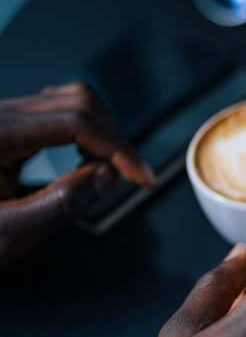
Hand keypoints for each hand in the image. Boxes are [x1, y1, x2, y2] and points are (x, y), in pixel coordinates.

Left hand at [0, 83, 153, 268]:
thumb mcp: (6, 235)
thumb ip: (59, 205)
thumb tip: (106, 176)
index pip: (75, 121)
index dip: (117, 148)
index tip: (140, 177)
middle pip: (76, 101)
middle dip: (112, 138)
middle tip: (126, 177)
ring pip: (68, 101)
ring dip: (99, 133)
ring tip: (104, 171)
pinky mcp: (2, 125)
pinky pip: (54, 112)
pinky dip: (81, 133)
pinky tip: (83, 161)